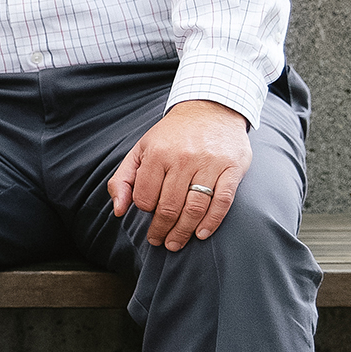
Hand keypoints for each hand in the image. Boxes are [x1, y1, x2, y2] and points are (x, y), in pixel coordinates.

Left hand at [109, 99, 251, 247]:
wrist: (211, 108)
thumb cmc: (172, 135)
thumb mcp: (141, 149)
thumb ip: (124, 179)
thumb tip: (118, 210)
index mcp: (157, 153)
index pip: (145, 197)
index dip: (144, 210)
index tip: (149, 215)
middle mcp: (183, 158)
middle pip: (169, 207)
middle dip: (161, 230)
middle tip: (159, 241)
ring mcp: (209, 163)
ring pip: (194, 208)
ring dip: (183, 232)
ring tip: (176, 243)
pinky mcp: (232, 168)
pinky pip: (222, 201)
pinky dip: (212, 222)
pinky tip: (201, 234)